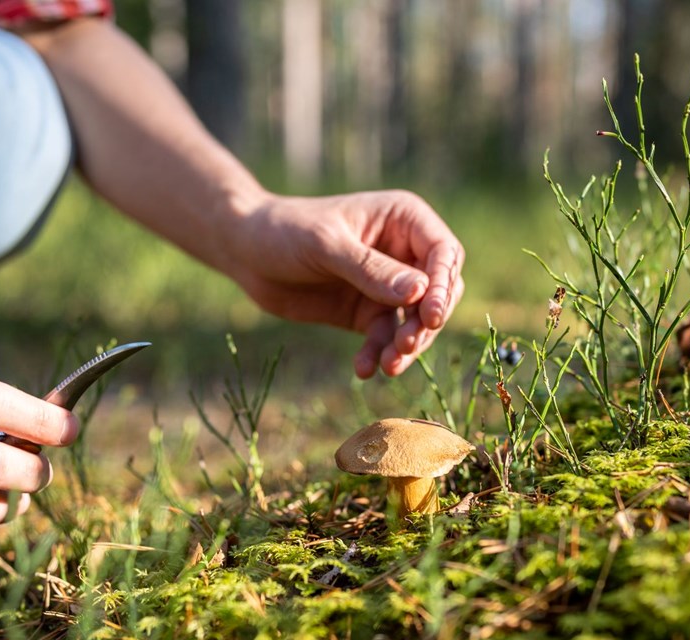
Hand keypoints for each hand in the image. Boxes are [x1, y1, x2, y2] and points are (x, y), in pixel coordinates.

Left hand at [230, 190, 464, 378]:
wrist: (246, 252)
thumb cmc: (287, 231)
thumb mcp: (327, 245)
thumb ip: (371, 269)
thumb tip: (419, 291)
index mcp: (403, 220)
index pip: (443, 253)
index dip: (442, 285)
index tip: (430, 316)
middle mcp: (403, 252)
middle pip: (439, 291)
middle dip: (426, 321)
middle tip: (406, 345)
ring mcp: (387, 285)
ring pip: (415, 321)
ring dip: (406, 345)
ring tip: (388, 366)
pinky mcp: (367, 313)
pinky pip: (385, 338)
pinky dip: (378, 355)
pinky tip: (363, 369)